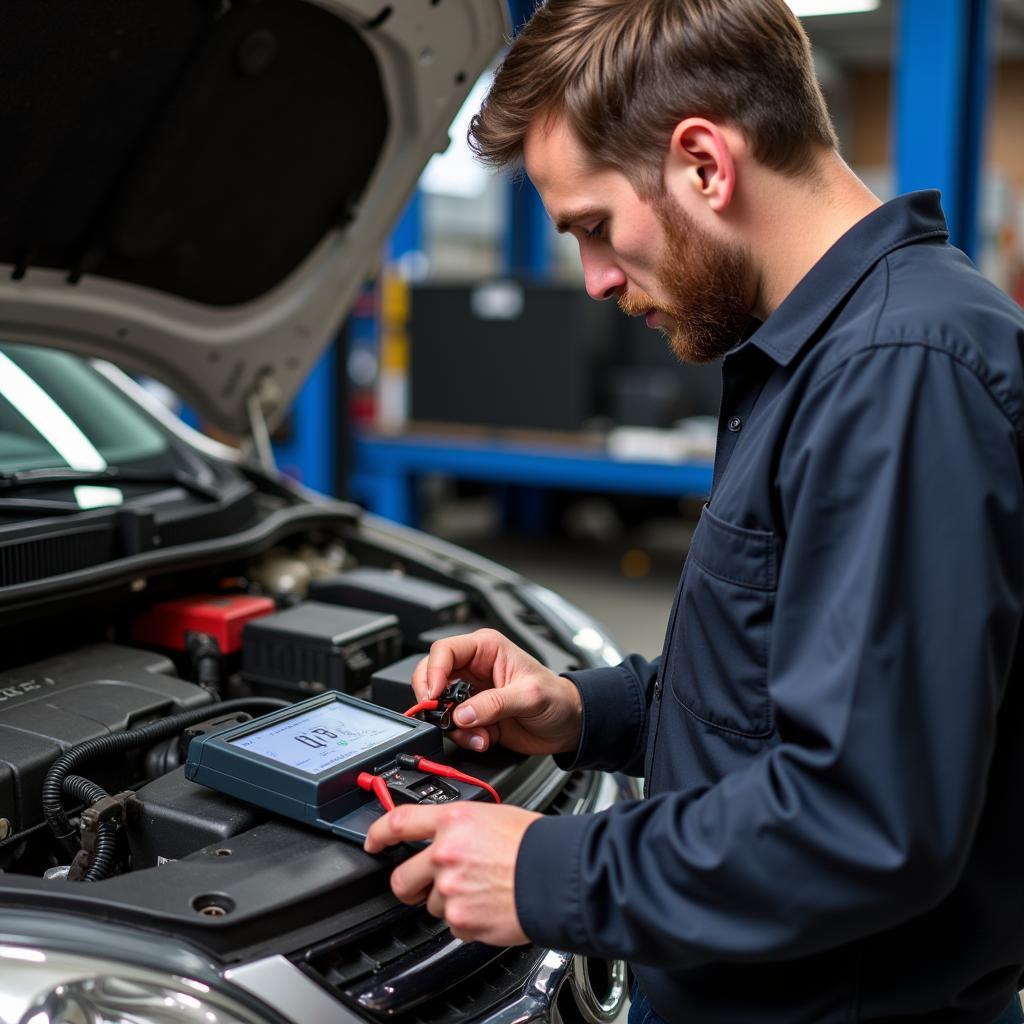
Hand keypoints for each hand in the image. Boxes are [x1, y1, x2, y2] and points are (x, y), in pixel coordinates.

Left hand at [364, 801, 540, 945]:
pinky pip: (453, 925)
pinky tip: (487, 904)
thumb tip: (444, 837)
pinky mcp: (461, 920)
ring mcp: (451, 889)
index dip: (378, 833)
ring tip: (480, 890)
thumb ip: (459, 827)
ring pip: (431, 904)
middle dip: (409, 885)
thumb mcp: (491, 816)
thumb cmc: (534, 843)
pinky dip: (467, 920)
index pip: (398, 822)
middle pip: (402, 878)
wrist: (558, 874)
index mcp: (453, 821)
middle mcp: (445, 853)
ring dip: (449, 901)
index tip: (372, 841)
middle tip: (422, 885)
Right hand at [412, 629, 581, 755]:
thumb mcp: (528, 695)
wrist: (568, 725)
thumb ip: (493, 704)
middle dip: (434, 700)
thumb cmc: (556, 697)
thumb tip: (462, 714)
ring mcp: (472, 694)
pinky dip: (466, 737)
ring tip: (478, 734)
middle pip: (432, 675)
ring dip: (454, 725)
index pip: (445, 651)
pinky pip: (454, 727)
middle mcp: (474, 668)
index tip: (434, 694)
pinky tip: (485, 739)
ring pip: (440, 705)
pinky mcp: (474, 716)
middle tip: (441, 715)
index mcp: (486, 649)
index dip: (434, 671)